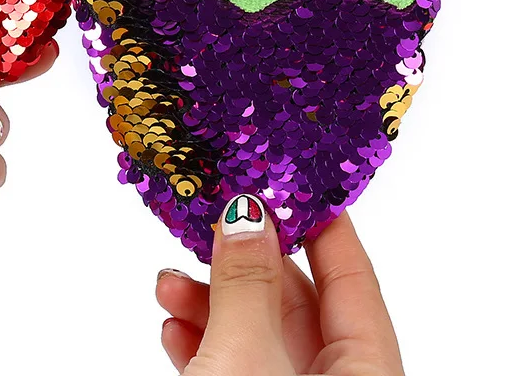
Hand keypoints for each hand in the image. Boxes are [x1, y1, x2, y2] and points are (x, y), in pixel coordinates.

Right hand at [156, 195, 403, 374]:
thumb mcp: (244, 356)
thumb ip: (246, 283)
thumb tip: (246, 214)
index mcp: (366, 372)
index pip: (353, 278)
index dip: (321, 224)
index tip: (289, 179)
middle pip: (297, 303)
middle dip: (243, 263)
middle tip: (211, 224)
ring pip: (258, 334)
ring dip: (210, 304)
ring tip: (169, 284)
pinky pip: (235, 366)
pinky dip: (204, 343)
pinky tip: (175, 329)